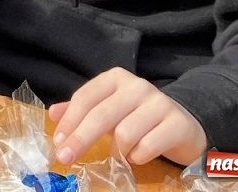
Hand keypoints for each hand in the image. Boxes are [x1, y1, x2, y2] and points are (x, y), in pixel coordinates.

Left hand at [50, 68, 207, 166]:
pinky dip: (137, 156)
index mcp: (115, 78)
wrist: (184, 125)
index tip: (58, 142)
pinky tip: (137, 157)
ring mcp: (159, 103)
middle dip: (80, 139)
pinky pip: (148, 145)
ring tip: (120, 155)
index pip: (85, 97)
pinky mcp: (177, 123)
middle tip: (65, 158)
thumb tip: (53, 114)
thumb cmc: (140, 118)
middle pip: (101, 114)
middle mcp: (137, 86)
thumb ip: (82, 111)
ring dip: (117, 150)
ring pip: (125, 132)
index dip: (69, 121)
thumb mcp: (109, 110)